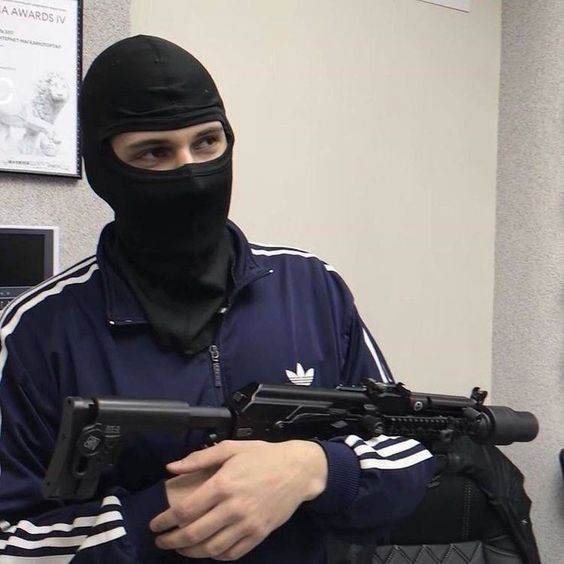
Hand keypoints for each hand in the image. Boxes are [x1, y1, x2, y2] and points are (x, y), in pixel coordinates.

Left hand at [150, 440, 327, 560]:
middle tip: (161, 540)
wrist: (297, 469)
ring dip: (190, 552)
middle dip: (171, 541)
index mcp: (223, 484)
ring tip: (180, 548)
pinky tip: (207, 550)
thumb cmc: (262, 456)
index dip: (165, 521)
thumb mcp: (231, 448)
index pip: (185, 510)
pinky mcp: (259, 534)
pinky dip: (215, 556)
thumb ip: (200, 458)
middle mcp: (233, 508)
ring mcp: (247, 524)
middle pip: (194, 534)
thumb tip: (171, 467)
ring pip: (211, 548)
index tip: (155, 524)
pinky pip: (232, 553)